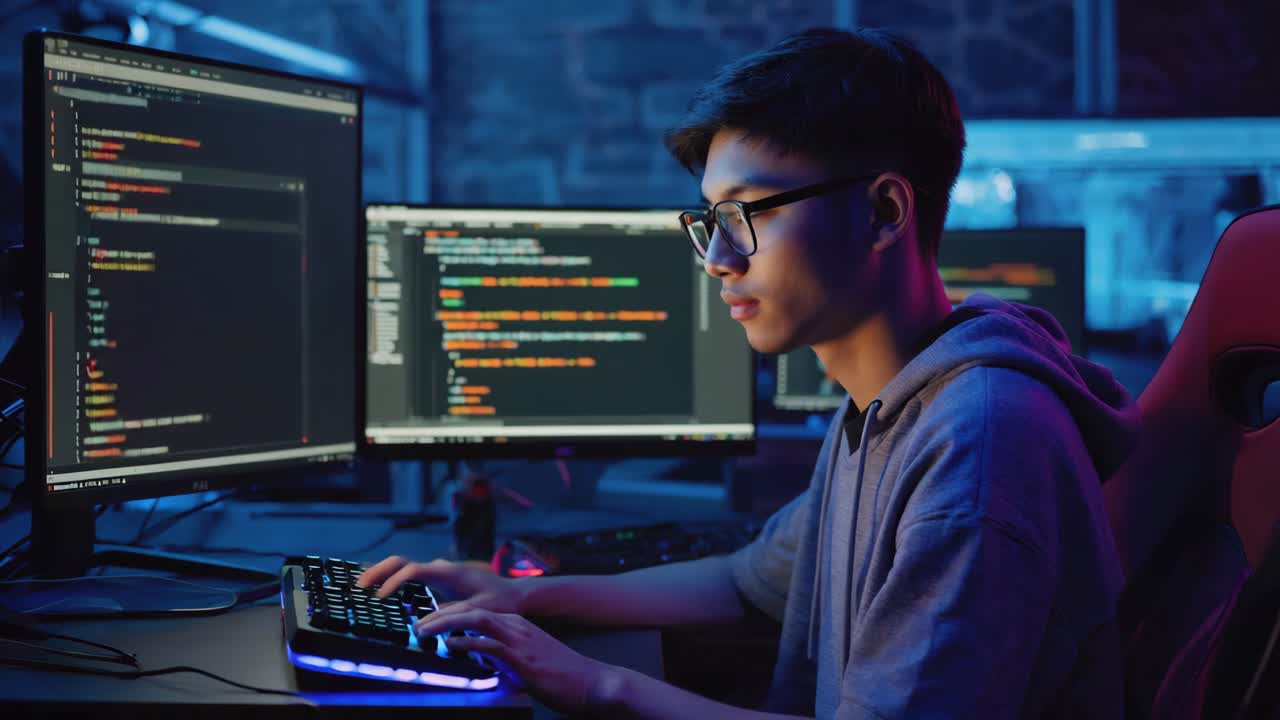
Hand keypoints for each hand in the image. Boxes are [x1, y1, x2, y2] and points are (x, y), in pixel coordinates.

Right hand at [356, 556, 524, 613]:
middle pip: (401, 562)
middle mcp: (440, 568)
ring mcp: (438, 571)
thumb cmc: (499, 601)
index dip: (393, 582)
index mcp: (448, 573)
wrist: (514, 593)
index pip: (412, 571)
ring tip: (361, 587)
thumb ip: (450, 618)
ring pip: (402, 565)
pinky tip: (380, 589)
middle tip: (357, 586)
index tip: (380, 598)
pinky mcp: (437, 578)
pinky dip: (392, 578)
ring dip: (381, 573)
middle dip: (377, 571)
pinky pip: (409, 574)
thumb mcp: (476, 612)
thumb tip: (419, 628)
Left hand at [416, 606, 616, 714]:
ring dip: (446, 623)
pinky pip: (490, 645)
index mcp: (516, 625)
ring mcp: (520, 640)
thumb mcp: (527, 662)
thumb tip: (482, 665)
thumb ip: (503, 659)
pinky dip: (467, 642)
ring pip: (476, 620)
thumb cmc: (562, 676)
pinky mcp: (523, 658)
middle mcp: (516, 626)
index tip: (426, 622)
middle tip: (416, 623)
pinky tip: (451, 645)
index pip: (475, 612)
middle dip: (439, 614)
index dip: (448, 614)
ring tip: (424, 630)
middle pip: (470, 610)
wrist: (592, 683)